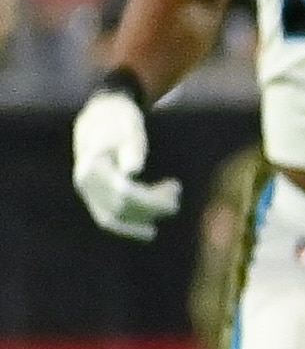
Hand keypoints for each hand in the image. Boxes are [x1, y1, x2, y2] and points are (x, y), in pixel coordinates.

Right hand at [71, 89, 180, 240]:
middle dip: (154, 206)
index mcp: (92, 163)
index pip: (123, 192)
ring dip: (144, 217)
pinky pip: (108, 220)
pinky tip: (149, 230)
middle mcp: (84, 181)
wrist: (98, 118)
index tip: (175, 187)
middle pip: (120, 207)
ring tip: (171, 203)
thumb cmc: (118, 120)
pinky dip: (129, 227)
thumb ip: (131, 147)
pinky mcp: (92, 197)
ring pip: (113, 218)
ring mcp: (86, 191)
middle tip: (176, 191)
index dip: (152, 198)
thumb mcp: (129, 126)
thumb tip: (133, 170)